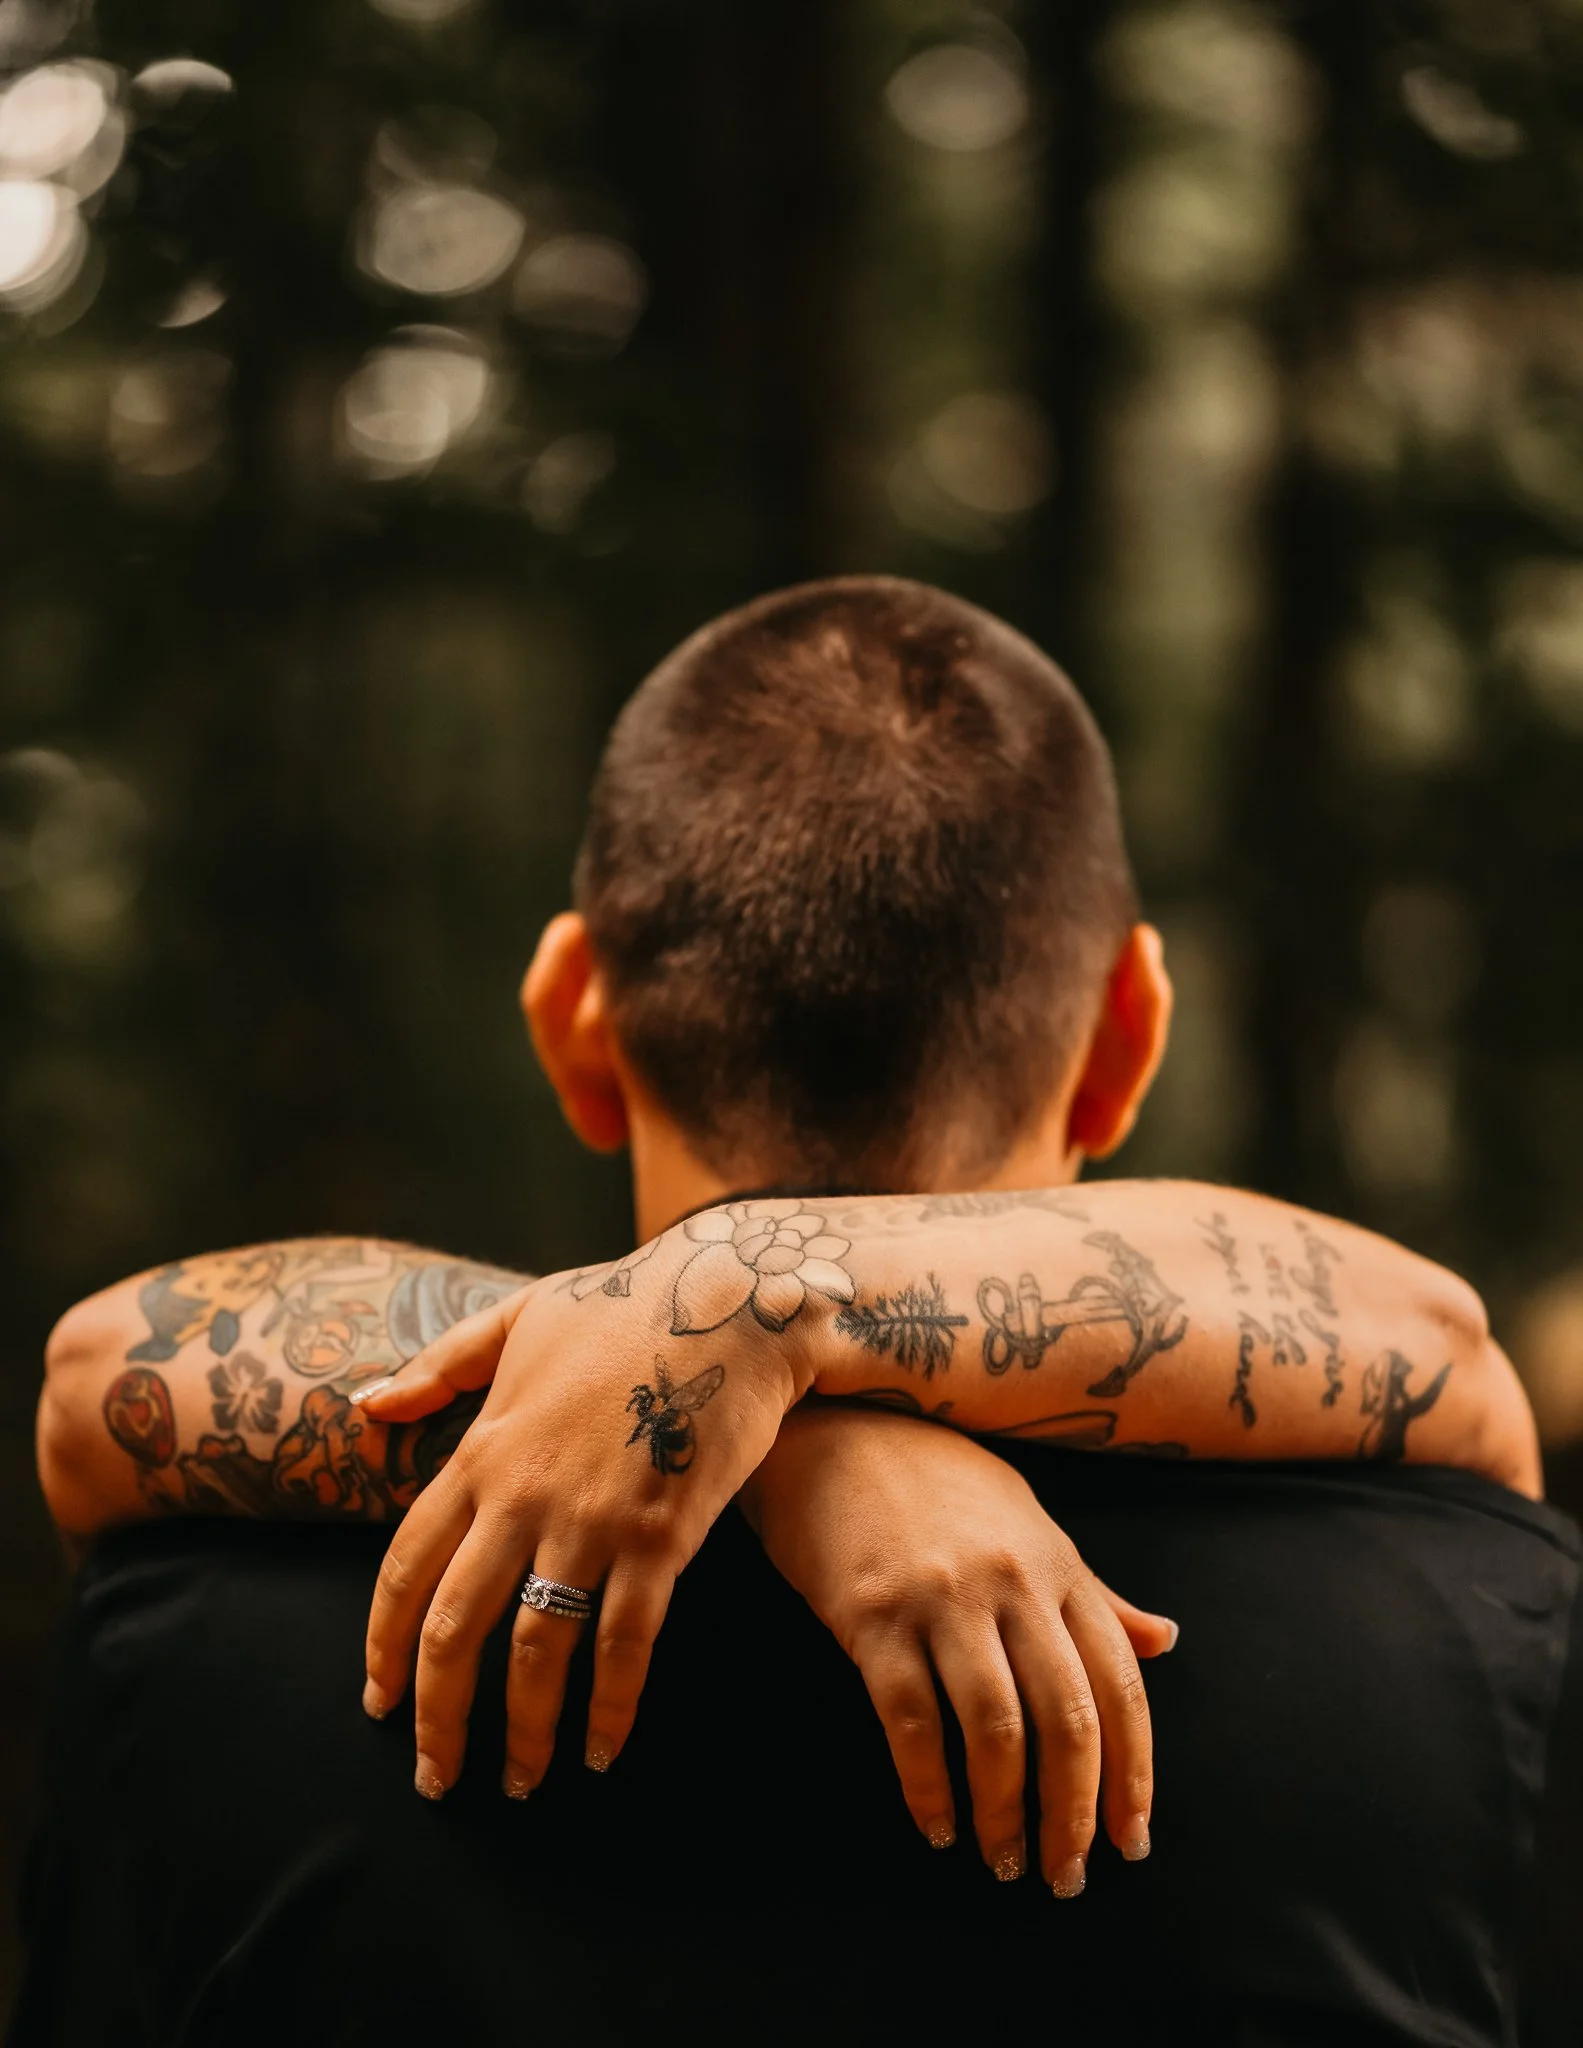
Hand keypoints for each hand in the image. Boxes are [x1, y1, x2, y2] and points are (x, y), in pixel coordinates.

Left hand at [355, 1218, 824, 1798]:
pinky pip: (627, 1643)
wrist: (727, 1298)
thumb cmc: (621, 1304)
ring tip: (521, 1783)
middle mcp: (524, 1495)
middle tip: (437, 1778)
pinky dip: (612, 1707)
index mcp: (483, 1451)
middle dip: (438, 1717)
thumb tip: (367, 1404)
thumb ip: (441, 1366)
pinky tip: (605, 1749)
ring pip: (537, 1650)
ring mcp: (593, 1519)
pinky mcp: (663, 1536)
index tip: (377, 1702)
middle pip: (456, 1628)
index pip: (406, 1568)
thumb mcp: (518, 1318)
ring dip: (523, 1730)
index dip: (384, 1646)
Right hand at [741, 1401, 1175, 1896]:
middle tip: (1065, 1877)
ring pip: (996, 1730)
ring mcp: (943, 1597)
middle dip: (1074, 1814)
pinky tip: (935, 1824)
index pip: (1120, 1687)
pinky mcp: (873, 1613)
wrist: (835, 1428)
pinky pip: (908, 1720)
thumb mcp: (1030, 1523)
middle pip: (1068, 1720)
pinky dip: (927, 1787)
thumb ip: (1096, 1593)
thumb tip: (1166, 1641)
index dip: (1133, 1775)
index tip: (1131, 1840)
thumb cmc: (936, 1481)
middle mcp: (1012, 1582)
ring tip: (1002, 1861)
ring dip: (1003, 1813)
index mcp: (1058, 1565)